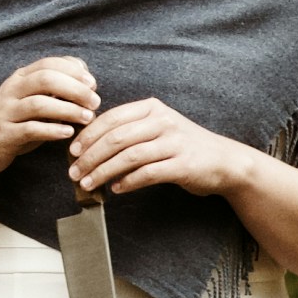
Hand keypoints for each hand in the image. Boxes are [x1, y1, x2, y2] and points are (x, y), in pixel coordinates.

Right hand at [0, 56, 97, 177]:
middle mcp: (11, 91)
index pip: (49, 63)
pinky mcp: (4, 135)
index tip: (93, 83)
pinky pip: (30, 129)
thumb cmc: (9, 123)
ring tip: (88, 118)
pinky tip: (68, 133)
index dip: (73, 70)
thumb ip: (53, 92)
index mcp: (19, 79)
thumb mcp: (29, 102)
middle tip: (95, 101)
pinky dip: (52, 130)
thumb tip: (87, 82)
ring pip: (39, 104)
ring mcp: (6, 112)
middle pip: (46, 78)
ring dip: (68, 110)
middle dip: (75, 88)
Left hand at [66, 95, 262, 198]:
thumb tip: (90, 147)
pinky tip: (116, 189)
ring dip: (103, 172)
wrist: (225, 161)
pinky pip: (148, 174)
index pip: (112, 118)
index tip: (72, 151)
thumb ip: (129, 132)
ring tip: (88, 184)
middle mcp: (163, 121)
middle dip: (90, 157)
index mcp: (152, 108)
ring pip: (129, 157)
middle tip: (74, 172)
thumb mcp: (158, 129)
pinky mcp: (182, 164)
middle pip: (116, 138)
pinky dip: (128, 182)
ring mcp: (174, 142)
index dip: (89, 135)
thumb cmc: (184, 146)